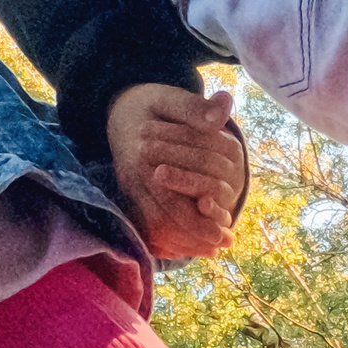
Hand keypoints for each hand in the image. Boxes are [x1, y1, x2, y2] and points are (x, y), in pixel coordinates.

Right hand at [107, 83, 246, 259]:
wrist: (119, 111)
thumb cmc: (151, 106)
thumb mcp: (171, 98)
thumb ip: (196, 107)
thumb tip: (223, 107)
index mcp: (144, 148)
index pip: (174, 189)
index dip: (201, 209)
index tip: (228, 223)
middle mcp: (133, 173)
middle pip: (161, 216)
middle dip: (195, 233)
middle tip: (225, 241)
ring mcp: (128, 187)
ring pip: (154, 227)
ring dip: (184, 241)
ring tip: (213, 248)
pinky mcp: (129, 196)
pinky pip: (146, 227)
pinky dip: (170, 240)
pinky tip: (193, 245)